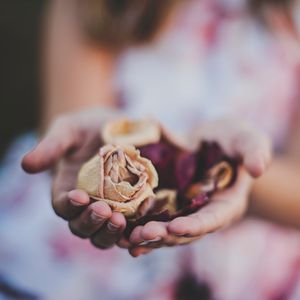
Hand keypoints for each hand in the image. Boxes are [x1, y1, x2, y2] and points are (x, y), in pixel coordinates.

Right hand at [22, 108, 126, 248]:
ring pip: (104, 234)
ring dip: (110, 232)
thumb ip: (51, 146)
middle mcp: (86, 206)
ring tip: (120, 220)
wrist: (112, 128)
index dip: (69, 206)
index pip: (63, 206)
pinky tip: (142, 222)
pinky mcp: (129, 208)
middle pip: (83, 227)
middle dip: (91, 222)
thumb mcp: (68, 131)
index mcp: (67, 191)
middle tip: (104, 210)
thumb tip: (26, 164)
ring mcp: (108, 209)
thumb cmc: (86, 128)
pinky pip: (130, 227)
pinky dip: (133, 231)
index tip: (79, 196)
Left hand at [124, 118, 271, 256]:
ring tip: (127, 238)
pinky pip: (154, 220)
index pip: (213, 219)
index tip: (175, 227)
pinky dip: (139, 227)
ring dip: (148, 236)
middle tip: (142, 235)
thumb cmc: (231, 139)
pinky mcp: (169, 206)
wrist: (209, 141)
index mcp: (226, 203)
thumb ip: (254, 150)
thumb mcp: (245, 138)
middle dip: (165, 236)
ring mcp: (185, 211)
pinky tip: (122, 232)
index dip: (195, 226)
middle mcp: (204, 213)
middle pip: (186, 232)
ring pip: (167, 231)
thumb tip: (258, 168)